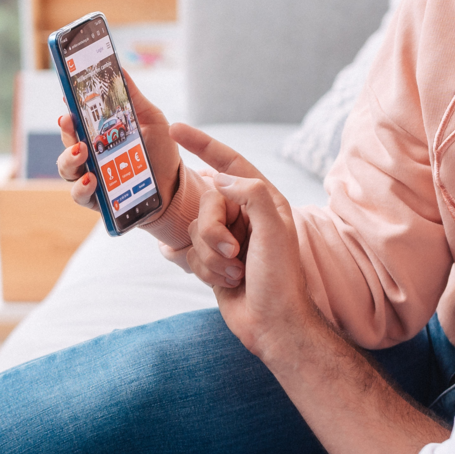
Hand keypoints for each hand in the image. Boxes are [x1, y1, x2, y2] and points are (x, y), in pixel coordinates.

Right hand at [56, 70, 181, 215]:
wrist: (175, 186)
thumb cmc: (160, 151)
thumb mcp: (151, 119)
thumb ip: (133, 97)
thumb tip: (119, 68)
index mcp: (99, 134)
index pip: (77, 120)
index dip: (69, 108)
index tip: (67, 96)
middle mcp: (90, 155)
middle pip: (68, 141)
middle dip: (66, 131)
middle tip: (70, 121)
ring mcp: (91, 177)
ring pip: (66, 168)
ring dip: (69, 158)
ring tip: (81, 151)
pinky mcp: (97, 200)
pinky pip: (80, 195)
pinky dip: (81, 187)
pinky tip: (90, 180)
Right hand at [171, 123, 316, 358]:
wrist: (272, 325)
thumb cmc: (279, 278)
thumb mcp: (273, 229)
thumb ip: (250, 193)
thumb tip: (216, 178)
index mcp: (265, 199)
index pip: (230, 162)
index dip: (203, 144)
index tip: (175, 128)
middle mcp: (246, 214)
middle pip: (206, 201)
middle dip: (212, 231)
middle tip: (233, 253)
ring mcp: (228, 237)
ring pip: (195, 229)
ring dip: (211, 256)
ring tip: (236, 273)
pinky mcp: (212, 259)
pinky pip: (190, 252)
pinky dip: (206, 269)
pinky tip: (228, 282)